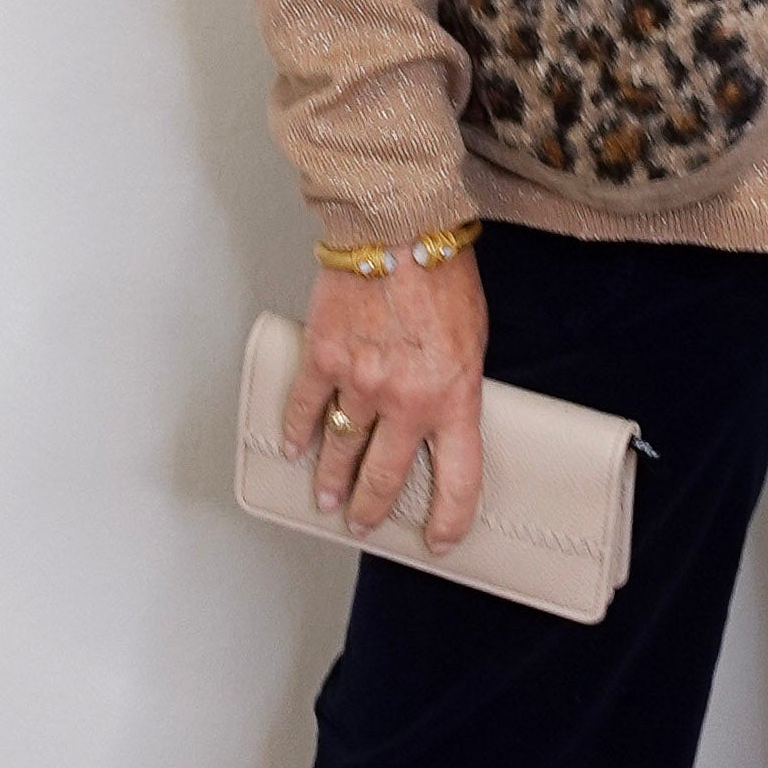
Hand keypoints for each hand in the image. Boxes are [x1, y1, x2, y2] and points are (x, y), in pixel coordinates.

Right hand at [282, 243, 487, 547]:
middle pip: (385, 478)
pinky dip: (297, 432)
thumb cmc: (443, 277)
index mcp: (455, 397)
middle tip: (363, 523)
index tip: (441, 540)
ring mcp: (361, 382)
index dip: (450, 519)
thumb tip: (441, 418)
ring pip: (340, 449)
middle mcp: (407, 400)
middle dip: (372, 508)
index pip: (458, 480)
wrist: (401, 228)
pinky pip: (306, 408)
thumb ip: (455, 387)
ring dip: (330, 480)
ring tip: (325, 498)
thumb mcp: (473, 341)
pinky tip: (294, 448)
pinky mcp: (324, 358)